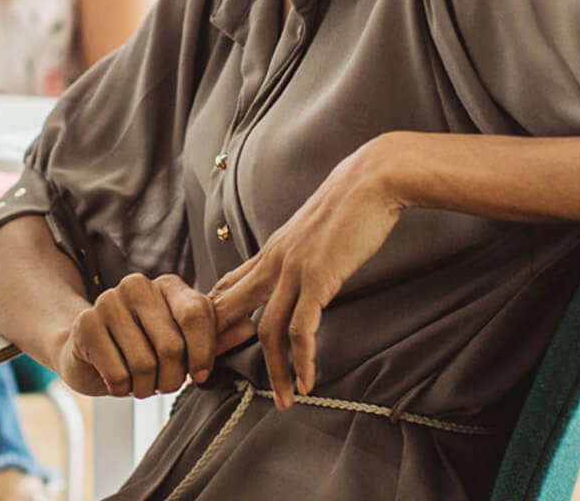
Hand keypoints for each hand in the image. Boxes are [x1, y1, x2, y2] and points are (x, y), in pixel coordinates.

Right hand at [49, 273, 241, 397]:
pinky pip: (118, 374)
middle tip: (163, 382)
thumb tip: (249, 328)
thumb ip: (214, 337)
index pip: (196, 314)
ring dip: (146, 387)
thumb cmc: (143, 348)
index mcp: (168, 285)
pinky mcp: (86, 324)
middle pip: (171, 345)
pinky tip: (118, 379)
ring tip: (140, 381)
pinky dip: (122, 388)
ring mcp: (108, 301)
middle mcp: (137, 285)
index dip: (202, 353)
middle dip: (172, 378)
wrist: (87, 351)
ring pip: (145, 364)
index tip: (200, 374)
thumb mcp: (183, 343)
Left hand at [208, 133, 409, 408]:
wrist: (372, 180)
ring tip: (281, 400)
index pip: (227, 287)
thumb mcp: (314, 230)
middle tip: (207, 376)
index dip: (213, 317)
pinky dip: (301, 360)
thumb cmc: (351, 204)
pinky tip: (306, 383)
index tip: (209, 345)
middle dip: (217, 346)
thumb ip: (301, 252)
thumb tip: (303, 271)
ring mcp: (293, 270)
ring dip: (273, 370)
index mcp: (271, 250)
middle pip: (230, 309)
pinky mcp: (318, 278)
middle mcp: (273, 261)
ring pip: (267, 329)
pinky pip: (302, 329)